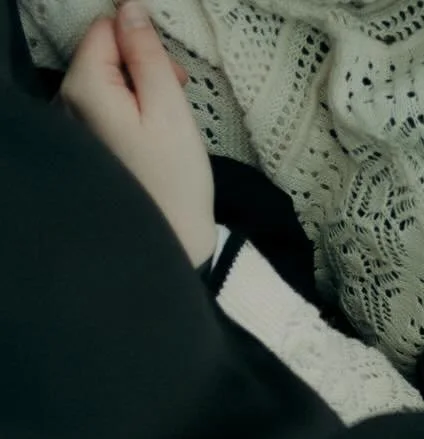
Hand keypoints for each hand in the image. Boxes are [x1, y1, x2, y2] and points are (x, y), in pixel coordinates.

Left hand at [61, 3, 215, 268]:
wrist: (172, 247)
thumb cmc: (174, 184)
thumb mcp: (170, 109)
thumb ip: (148, 54)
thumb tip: (132, 11)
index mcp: (84, 89)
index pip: (104, 29)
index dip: (141, 42)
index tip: (170, 74)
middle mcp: (65, 105)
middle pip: (101, 56)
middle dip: (140, 68)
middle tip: (175, 100)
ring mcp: (71, 130)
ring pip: (104, 84)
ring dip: (137, 93)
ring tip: (166, 128)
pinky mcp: (84, 149)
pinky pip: (103, 112)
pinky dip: (128, 116)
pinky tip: (150, 143)